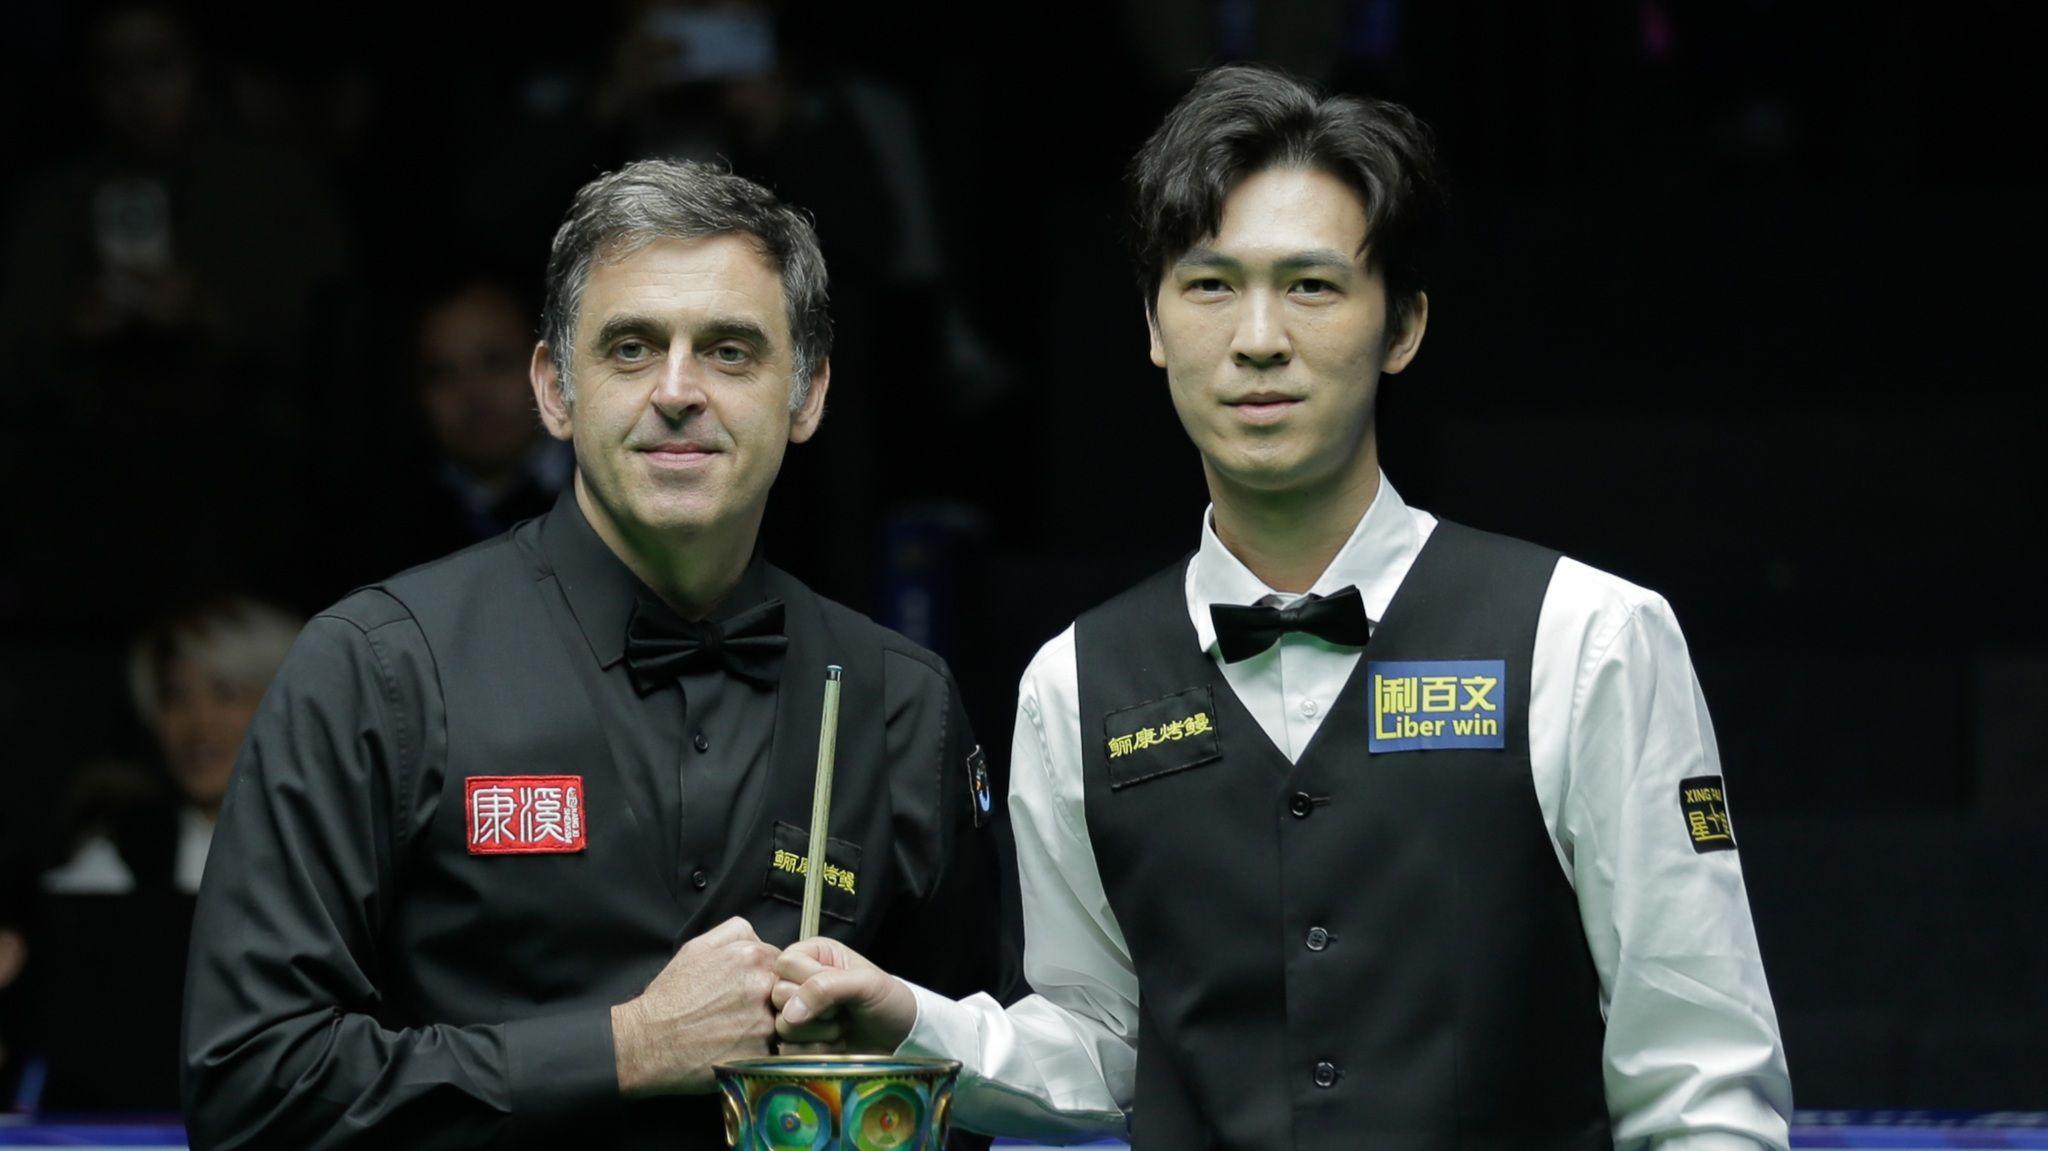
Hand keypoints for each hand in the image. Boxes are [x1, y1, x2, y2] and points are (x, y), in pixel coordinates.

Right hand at [612, 917, 778, 1096]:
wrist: (648, 1042)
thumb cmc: (670, 998)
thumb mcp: (696, 948)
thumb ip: (733, 933)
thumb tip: (758, 936)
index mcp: (750, 956)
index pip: (785, 963)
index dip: (772, 977)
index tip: (755, 991)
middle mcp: (762, 984)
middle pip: (790, 989)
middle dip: (776, 1000)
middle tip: (751, 1013)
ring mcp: (764, 1020)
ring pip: (788, 1020)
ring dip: (775, 1026)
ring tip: (746, 1033)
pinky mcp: (761, 1053)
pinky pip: (779, 1050)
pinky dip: (768, 1051)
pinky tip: (744, 1050)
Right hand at [771, 937, 917, 1054]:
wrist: (901, 1037)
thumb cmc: (888, 1000)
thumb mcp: (865, 984)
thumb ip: (825, 987)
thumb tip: (789, 1013)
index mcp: (814, 955)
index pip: (785, 964)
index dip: (807, 981)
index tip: (836, 989)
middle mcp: (800, 981)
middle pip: (777, 995)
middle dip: (815, 1009)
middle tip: (841, 1010)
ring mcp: (797, 1013)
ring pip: (781, 1025)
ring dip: (818, 1032)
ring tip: (842, 1026)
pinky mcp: (799, 1042)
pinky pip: (787, 1049)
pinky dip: (815, 1050)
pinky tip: (836, 1044)